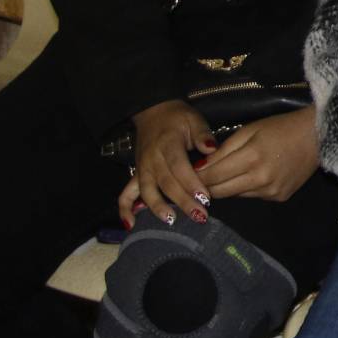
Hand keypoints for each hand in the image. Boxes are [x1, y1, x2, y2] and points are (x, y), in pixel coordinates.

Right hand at [117, 100, 214, 228]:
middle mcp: (152, 158)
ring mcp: (142, 168)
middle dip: (182, 201)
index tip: (205, 198)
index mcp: (168, 143)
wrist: (153, 112)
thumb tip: (212, 149)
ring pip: (147, 191)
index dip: (191, 183)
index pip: (179, 167)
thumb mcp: (193, 119)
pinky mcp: (136, 174)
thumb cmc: (178, 118)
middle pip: (166, 183)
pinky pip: (125, 194)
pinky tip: (131, 225)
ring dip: (158, 208)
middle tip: (199, 216)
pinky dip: (125, 210)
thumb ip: (203, 134)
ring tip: (172, 221)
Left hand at [196, 109, 319, 202]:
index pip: (213, 175)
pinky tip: (253, 175)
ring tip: (228, 173)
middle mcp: (260, 180)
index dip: (197, 176)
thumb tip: (200, 168)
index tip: (187, 173)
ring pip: (235, 196)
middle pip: (220, 192)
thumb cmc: (281, 127)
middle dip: (207, 185)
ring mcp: (271, 192)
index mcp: (251, 158)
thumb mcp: (249, 130)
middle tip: (201, 177)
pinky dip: (246, 187)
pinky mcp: (279, 198)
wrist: (318, 136)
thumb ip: (223, 150)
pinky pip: (252, 196)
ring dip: (227, 186)